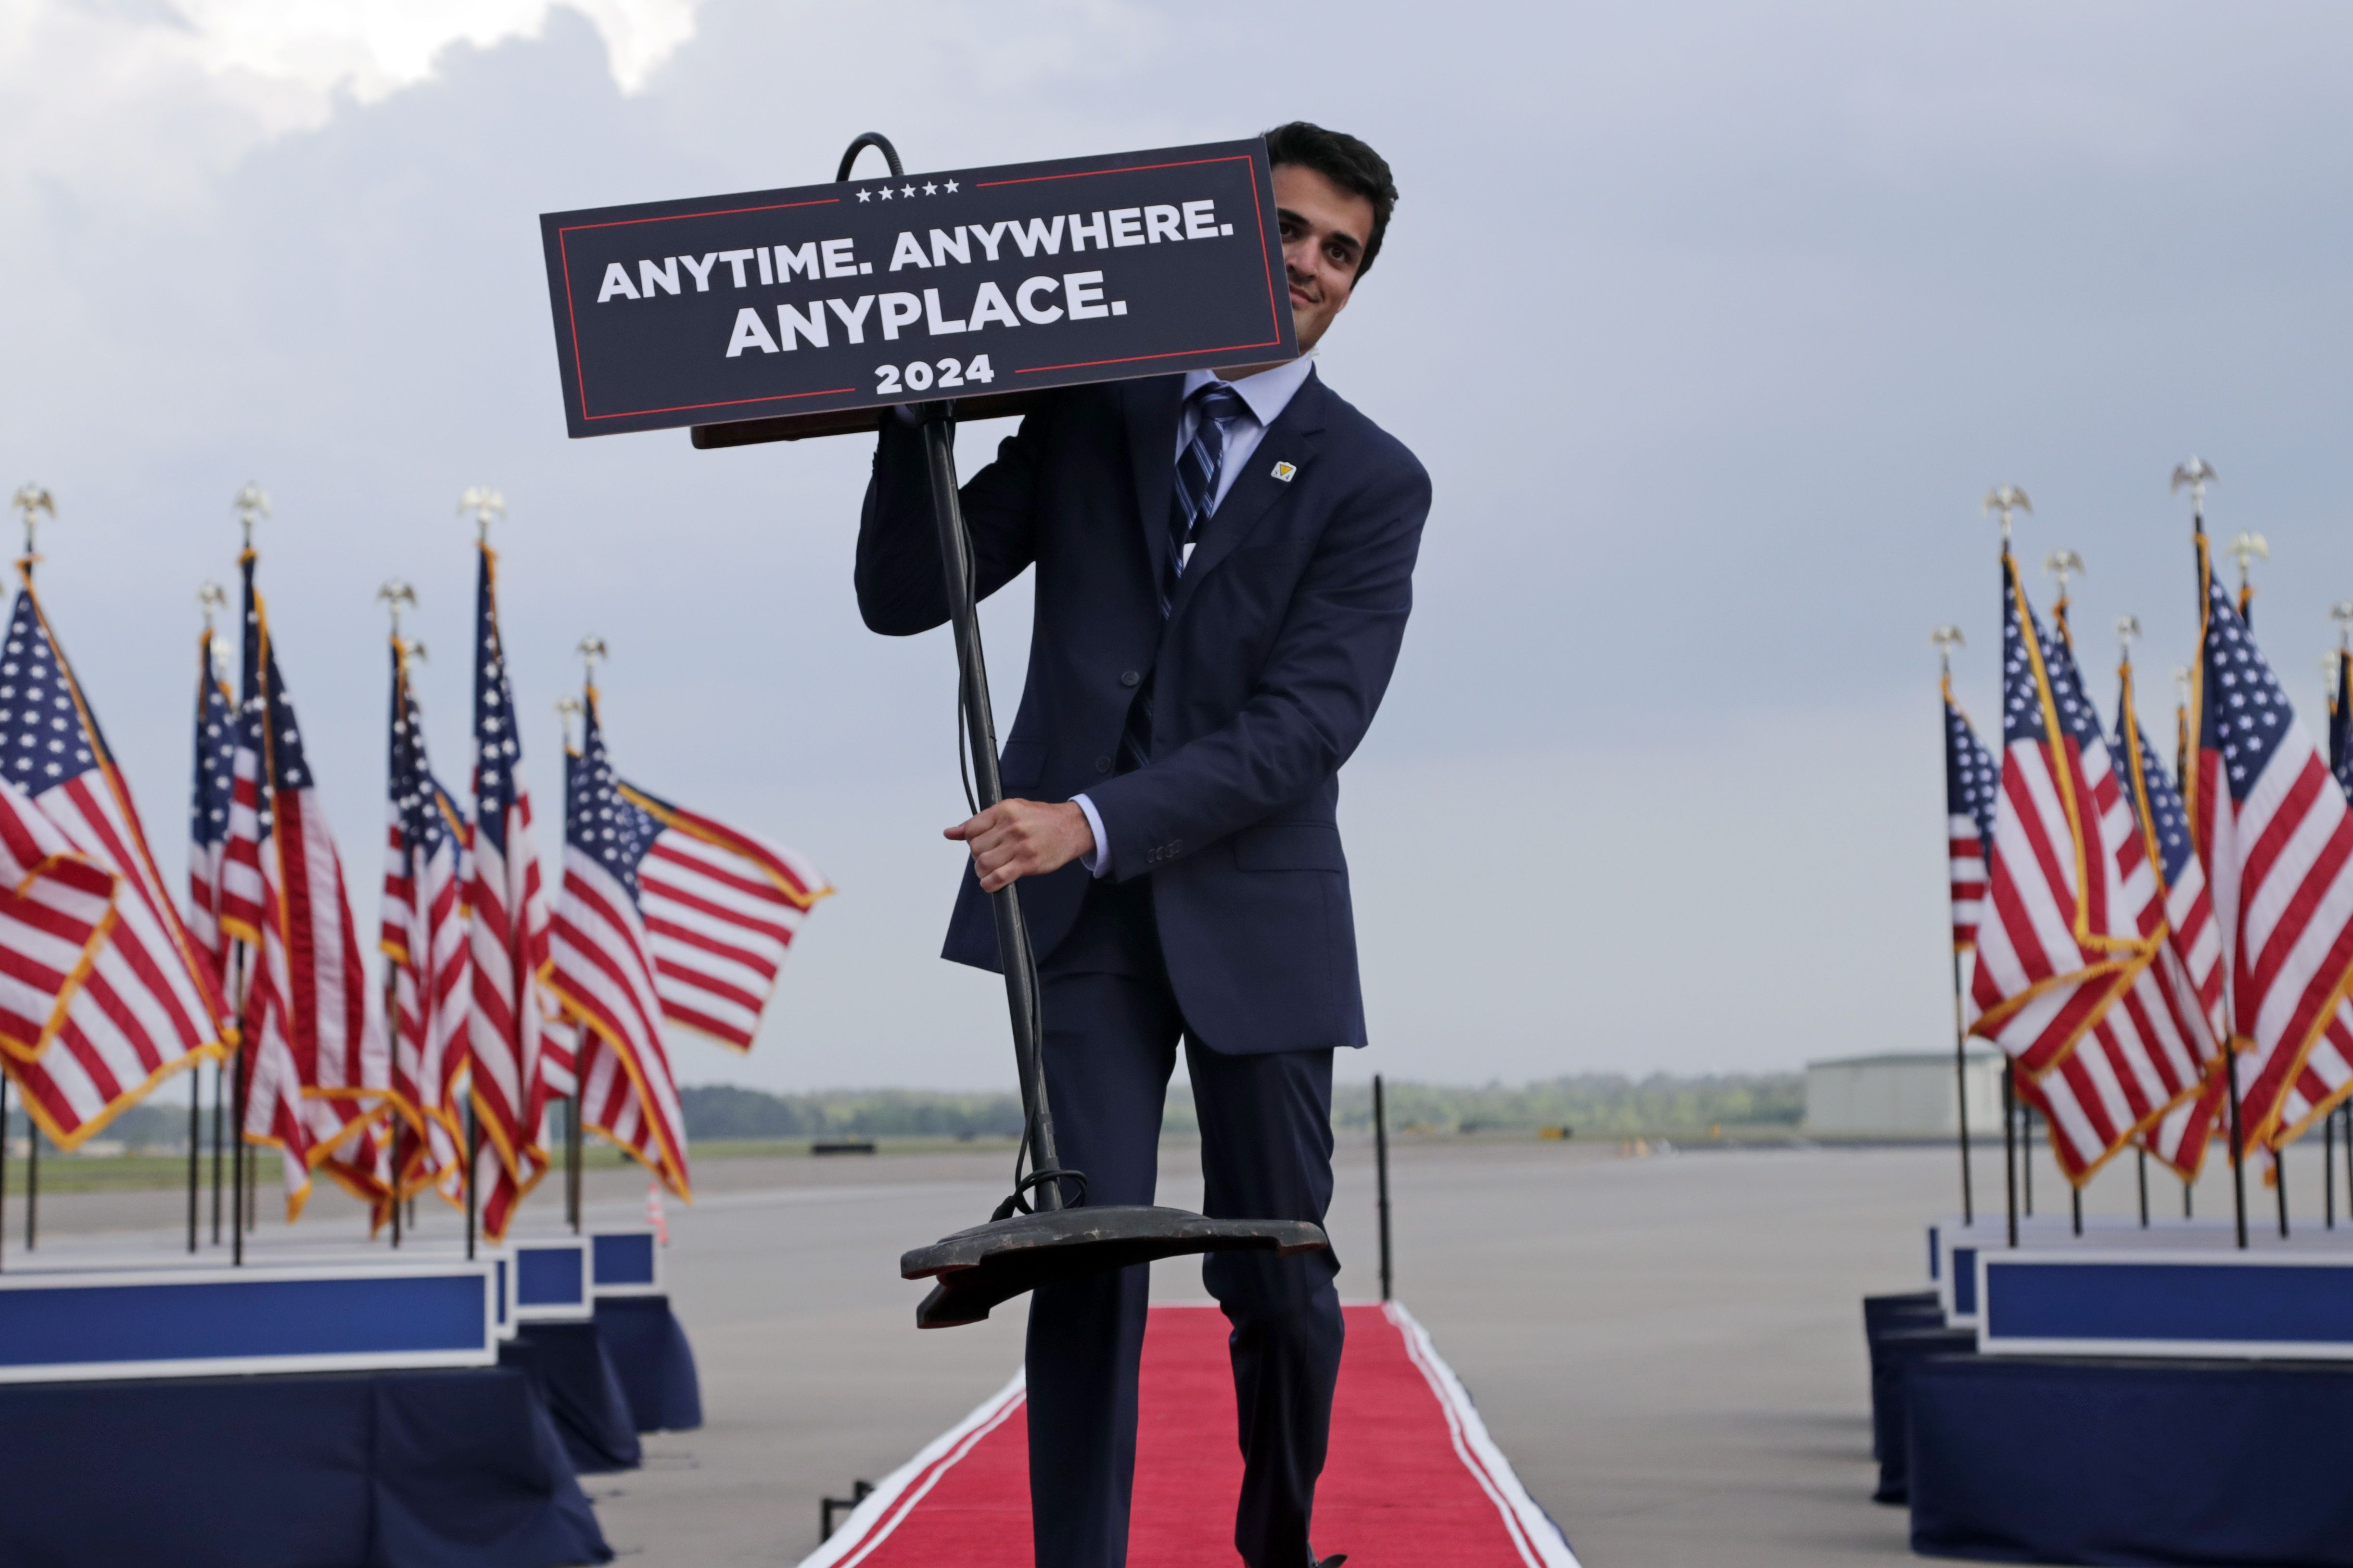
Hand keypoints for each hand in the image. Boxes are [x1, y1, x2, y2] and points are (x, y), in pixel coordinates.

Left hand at [945, 799, 1094, 891]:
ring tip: (992, 869)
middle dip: (978, 856)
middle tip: (991, 856)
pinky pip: (998, 878)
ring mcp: (1019, 846)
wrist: (1073, 827)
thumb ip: (981, 821)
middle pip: (975, 848)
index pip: (971, 829)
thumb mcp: (1012, 809)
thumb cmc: (1042, 819)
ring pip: (983, 864)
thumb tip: (950, 833)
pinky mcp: (1027, 863)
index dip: (971, 840)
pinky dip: (989, 883)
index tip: (981, 844)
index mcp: (1005, 810)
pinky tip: (993, 882)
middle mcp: (1011, 826)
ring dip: (982, 871)